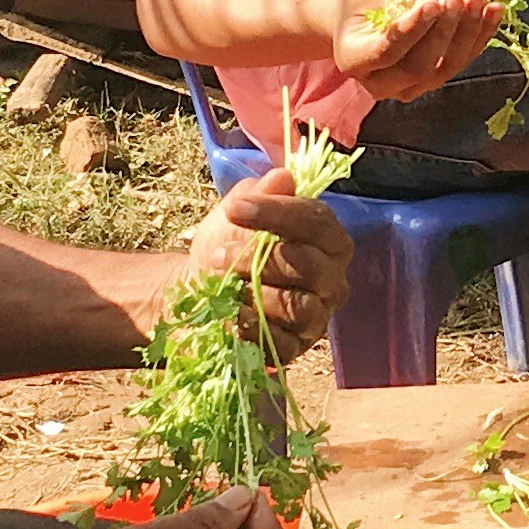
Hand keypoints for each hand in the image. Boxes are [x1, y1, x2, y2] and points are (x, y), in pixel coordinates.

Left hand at [185, 165, 351, 359]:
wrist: (197, 291)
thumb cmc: (226, 246)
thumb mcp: (236, 210)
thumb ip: (260, 192)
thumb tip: (283, 178)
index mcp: (327, 241)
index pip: (318, 222)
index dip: (278, 213)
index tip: (235, 210)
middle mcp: (331, 280)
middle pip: (311, 266)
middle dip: (261, 258)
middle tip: (220, 255)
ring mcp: (316, 318)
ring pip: (299, 306)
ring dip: (254, 292)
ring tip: (220, 282)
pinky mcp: (294, 349)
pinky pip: (281, 342)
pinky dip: (251, 325)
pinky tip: (229, 313)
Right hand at [329, 0, 503, 103]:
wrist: (358, 24)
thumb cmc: (359, 4)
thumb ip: (397, 0)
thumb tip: (435, 0)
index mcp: (355, 61)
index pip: (387, 52)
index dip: (413, 29)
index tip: (432, 1)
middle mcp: (380, 84)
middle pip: (418, 66)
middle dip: (443, 30)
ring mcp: (410, 88)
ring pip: (444, 68)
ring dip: (467, 32)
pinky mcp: (433, 80)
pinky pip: (460, 62)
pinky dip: (479, 36)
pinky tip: (493, 10)